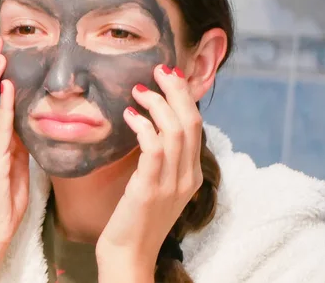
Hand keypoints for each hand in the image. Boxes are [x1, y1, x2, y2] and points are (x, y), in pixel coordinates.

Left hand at [96, 65, 202, 280]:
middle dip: (176, 89)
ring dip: (156, 103)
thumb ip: (161, 156)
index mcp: (192, 173)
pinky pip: (154, 148)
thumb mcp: (157, 183)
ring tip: (138, 91)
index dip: (184, 96)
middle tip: (158, 69)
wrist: (128, 255)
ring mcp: (171, 184)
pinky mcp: (150, 189)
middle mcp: (188, 176)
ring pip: (175, 130)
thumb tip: (150, 121)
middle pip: (191, 121)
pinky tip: (129, 116)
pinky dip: (143, 126)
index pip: (196, 125)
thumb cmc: (136, 216)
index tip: (168, 76)